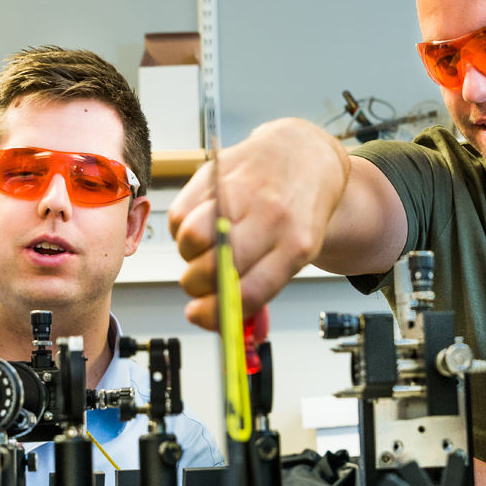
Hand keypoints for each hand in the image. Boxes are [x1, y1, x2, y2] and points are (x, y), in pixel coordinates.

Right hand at [168, 118, 349, 329]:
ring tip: (201, 252)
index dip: (214, 314)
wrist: (305, 156)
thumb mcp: (297, 253)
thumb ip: (264, 288)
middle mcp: (270, 217)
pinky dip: (180, 229)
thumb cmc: (298, 212)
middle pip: (214, 267)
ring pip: (191, 238)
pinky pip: (180, 214)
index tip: (199, 315)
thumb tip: (231, 329)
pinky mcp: (216, 174)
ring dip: (187, 256)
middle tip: (199, 284)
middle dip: (197, 286)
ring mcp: (242, 191)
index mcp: (296, 246)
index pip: (247, 292)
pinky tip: (199, 225)